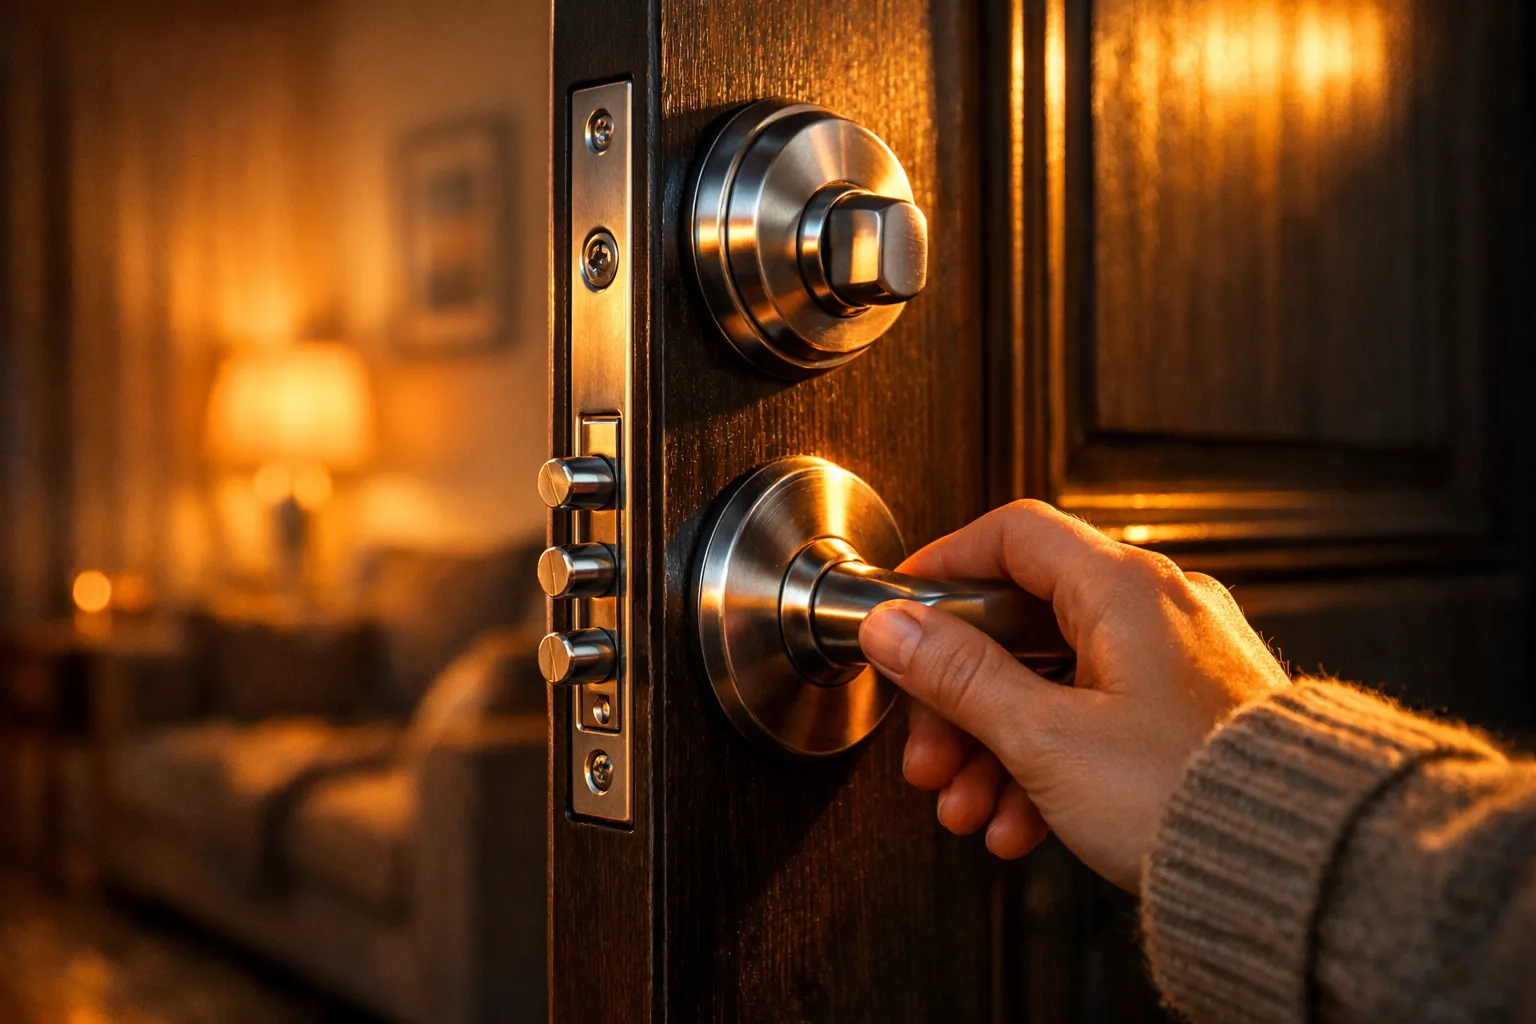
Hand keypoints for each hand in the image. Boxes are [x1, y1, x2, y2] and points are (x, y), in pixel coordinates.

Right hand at [858, 500, 1289, 891]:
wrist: (1295, 873)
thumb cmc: (1186, 796)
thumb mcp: (1042, 737)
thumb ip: (957, 676)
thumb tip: (894, 629)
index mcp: (1124, 589)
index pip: (1013, 535)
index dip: (946, 566)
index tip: (902, 609)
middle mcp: (1157, 609)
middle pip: (1022, 625)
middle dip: (961, 699)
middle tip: (928, 752)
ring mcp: (1177, 661)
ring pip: (1054, 682)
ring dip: (996, 746)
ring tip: (968, 806)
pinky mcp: (1189, 712)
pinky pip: (1095, 718)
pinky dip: (1048, 763)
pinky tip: (1021, 822)